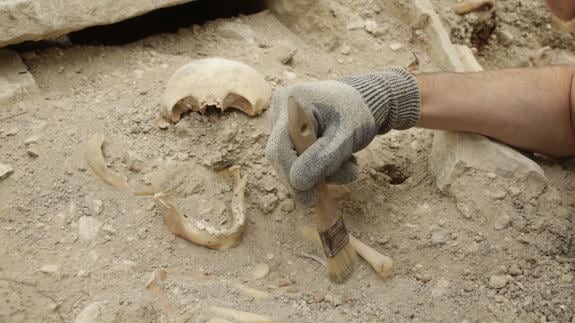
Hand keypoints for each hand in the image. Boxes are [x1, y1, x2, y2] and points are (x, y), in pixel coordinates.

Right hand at [265, 67, 419, 204]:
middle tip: (343, 175)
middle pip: (282, 157)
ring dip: (321, 171)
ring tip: (349, 163)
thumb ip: (323, 158)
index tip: (311, 198)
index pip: (279, 149)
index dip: (291, 177)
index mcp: (291, 104)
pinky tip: (339, 158)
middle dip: (311, 174)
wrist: (366, 100)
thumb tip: (297, 183)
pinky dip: (319, 165)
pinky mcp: (289, 131)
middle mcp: (281, 110)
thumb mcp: (346, 136)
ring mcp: (283, 121)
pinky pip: (297, 157)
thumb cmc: (358, 113)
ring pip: (291, 160)